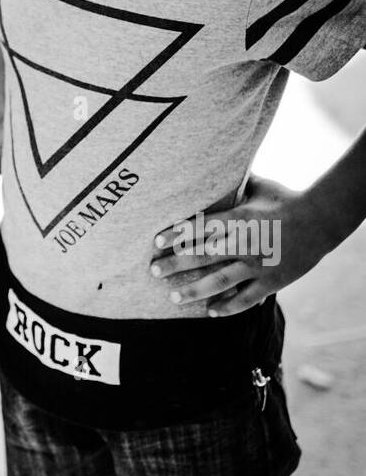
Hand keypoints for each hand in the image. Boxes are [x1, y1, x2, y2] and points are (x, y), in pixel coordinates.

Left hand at [150, 173, 325, 315]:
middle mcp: (244, 242)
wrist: (321, 220)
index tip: (156, 242)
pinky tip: (210, 312)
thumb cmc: (285, 199)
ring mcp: (257, 264)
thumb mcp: (260, 186)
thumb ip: (235, 181)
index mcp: (239, 217)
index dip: (176, 235)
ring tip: (173, 296)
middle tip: (153, 270)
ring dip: (194, 290)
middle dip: (175, 264)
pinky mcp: (271, 281)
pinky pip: (245, 298)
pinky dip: (227, 307)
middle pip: (203, 255)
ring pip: (220, 281)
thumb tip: (214, 163)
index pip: (200, 226)